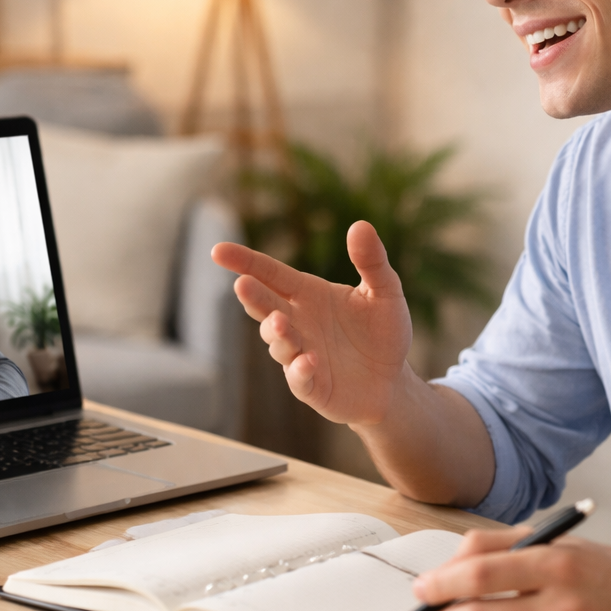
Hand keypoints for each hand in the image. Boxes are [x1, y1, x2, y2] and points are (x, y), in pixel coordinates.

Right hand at [212, 222, 413, 425]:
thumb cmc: (382, 333)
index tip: (218, 251)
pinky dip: (300, 369)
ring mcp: (299, 355)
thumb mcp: (385, 292)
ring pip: (278, 342)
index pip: (271, 274)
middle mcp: (297, 323)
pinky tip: (308, 360)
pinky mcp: (311, 386)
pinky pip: (299, 378)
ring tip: (280, 322)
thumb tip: (361, 224)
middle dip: (253, 297)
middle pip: (266, 306)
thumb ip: (372, 261)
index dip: (245, 261)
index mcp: (308, 294)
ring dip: (277, 333)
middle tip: (242, 285)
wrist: (392, 382)